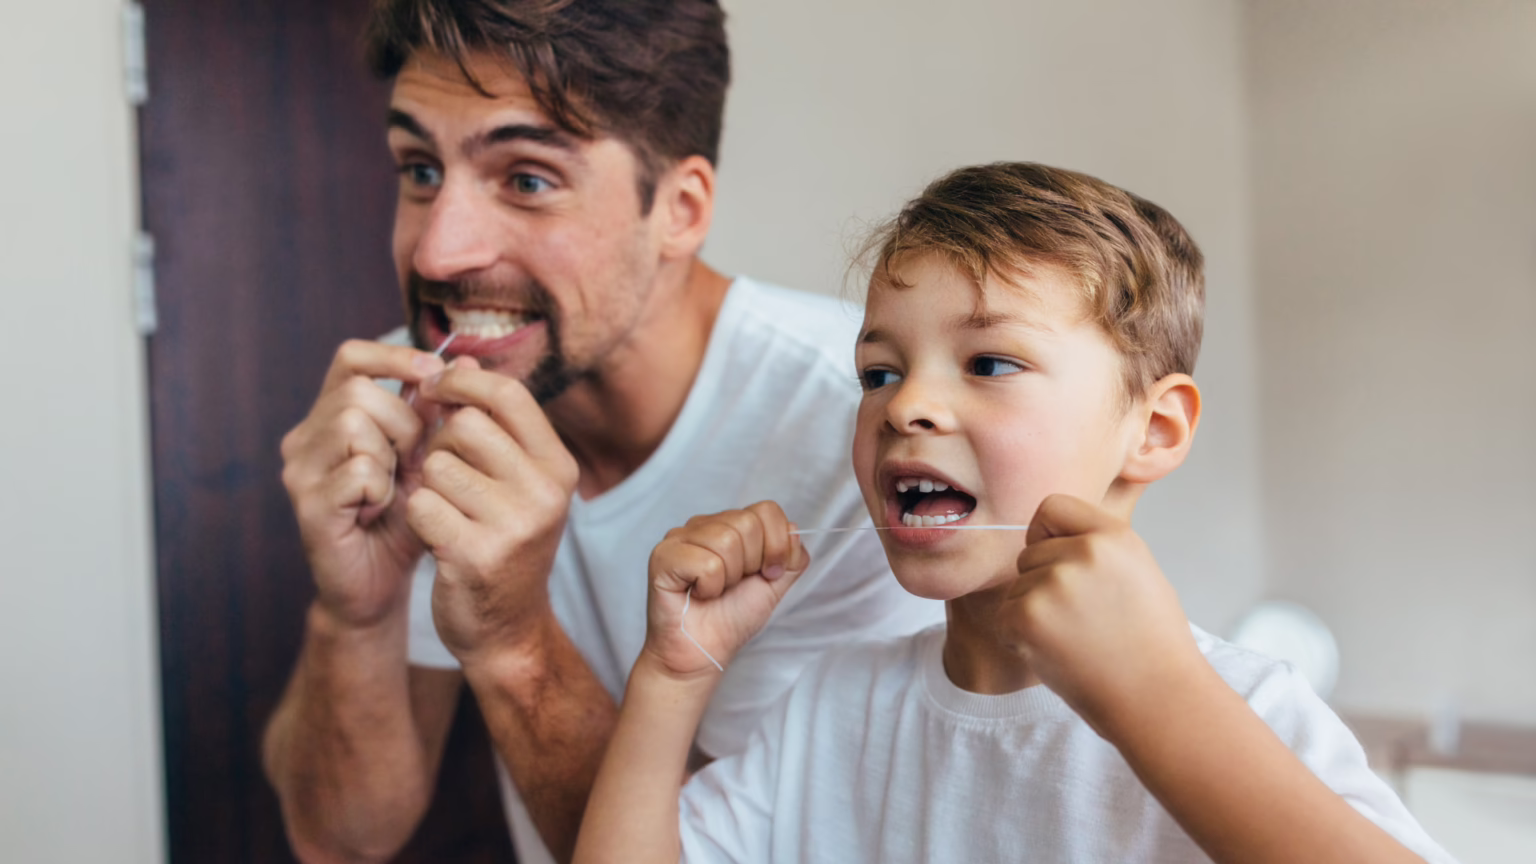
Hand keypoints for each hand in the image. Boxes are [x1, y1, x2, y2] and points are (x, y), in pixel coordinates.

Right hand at [280, 340, 446, 626]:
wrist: (380, 585)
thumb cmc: (404, 518)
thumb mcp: (427, 458)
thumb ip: (437, 412)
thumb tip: (465, 361)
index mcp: (330, 417)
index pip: (351, 358)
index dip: (394, 357)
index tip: (433, 374)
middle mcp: (305, 438)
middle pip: (358, 391)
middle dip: (403, 422)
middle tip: (413, 461)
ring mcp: (300, 471)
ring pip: (353, 424)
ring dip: (391, 455)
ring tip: (394, 487)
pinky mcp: (307, 505)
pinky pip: (358, 471)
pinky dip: (381, 489)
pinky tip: (379, 510)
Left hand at [405, 358, 579, 663]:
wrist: (507, 630)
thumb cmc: (502, 543)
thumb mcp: (514, 481)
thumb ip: (490, 424)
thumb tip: (456, 358)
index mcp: (558, 466)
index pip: (508, 394)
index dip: (463, 382)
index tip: (436, 388)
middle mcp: (545, 492)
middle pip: (466, 426)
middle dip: (440, 444)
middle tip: (443, 474)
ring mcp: (514, 526)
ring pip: (437, 466)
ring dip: (426, 484)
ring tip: (445, 511)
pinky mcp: (476, 555)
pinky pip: (421, 505)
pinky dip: (417, 517)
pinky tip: (435, 537)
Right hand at [643, 502, 809, 677]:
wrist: (702, 654)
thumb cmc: (731, 619)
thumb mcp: (774, 584)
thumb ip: (790, 556)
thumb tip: (793, 528)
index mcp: (729, 525)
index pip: (766, 510)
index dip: (776, 545)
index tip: (768, 574)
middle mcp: (702, 525)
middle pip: (747, 523)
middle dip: (752, 564)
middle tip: (734, 585)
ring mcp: (679, 538)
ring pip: (726, 540)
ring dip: (729, 577)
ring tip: (714, 590)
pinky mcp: (662, 557)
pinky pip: (707, 562)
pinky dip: (710, 587)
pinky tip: (697, 594)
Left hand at [998, 494, 1204, 736]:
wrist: (1159, 700)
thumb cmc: (1151, 644)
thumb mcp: (1138, 571)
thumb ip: (1097, 546)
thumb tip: (1048, 534)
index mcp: (1114, 536)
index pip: (1052, 507)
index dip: (1049, 536)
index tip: (1063, 563)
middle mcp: (1084, 552)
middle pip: (1029, 552)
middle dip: (1044, 582)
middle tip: (1084, 620)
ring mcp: (1054, 584)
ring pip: (1017, 587)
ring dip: (1034, 614)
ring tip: (1077, 640)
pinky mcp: (1028, 617)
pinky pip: (1004, 617)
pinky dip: (1020, 638)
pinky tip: (1058, 654)